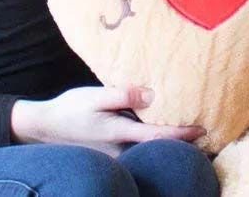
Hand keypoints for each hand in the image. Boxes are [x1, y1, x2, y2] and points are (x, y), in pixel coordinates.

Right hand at [10, 85, 205, 156]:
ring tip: (189, 131)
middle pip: (157, 148)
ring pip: (148, 150)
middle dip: (180, 142)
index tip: (202, 129)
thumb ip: (124, 95)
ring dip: (166, 142)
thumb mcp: (95, 96)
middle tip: (205, 131)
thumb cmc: (70, 109)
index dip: (182, 133)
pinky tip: (160, 131)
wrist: (44, 127)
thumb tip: (153, 95)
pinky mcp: (112, 153)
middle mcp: (121, 149)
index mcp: (120, 133)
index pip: (158, 136)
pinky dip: (152, 142)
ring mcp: (116, 154)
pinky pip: (137, 149)